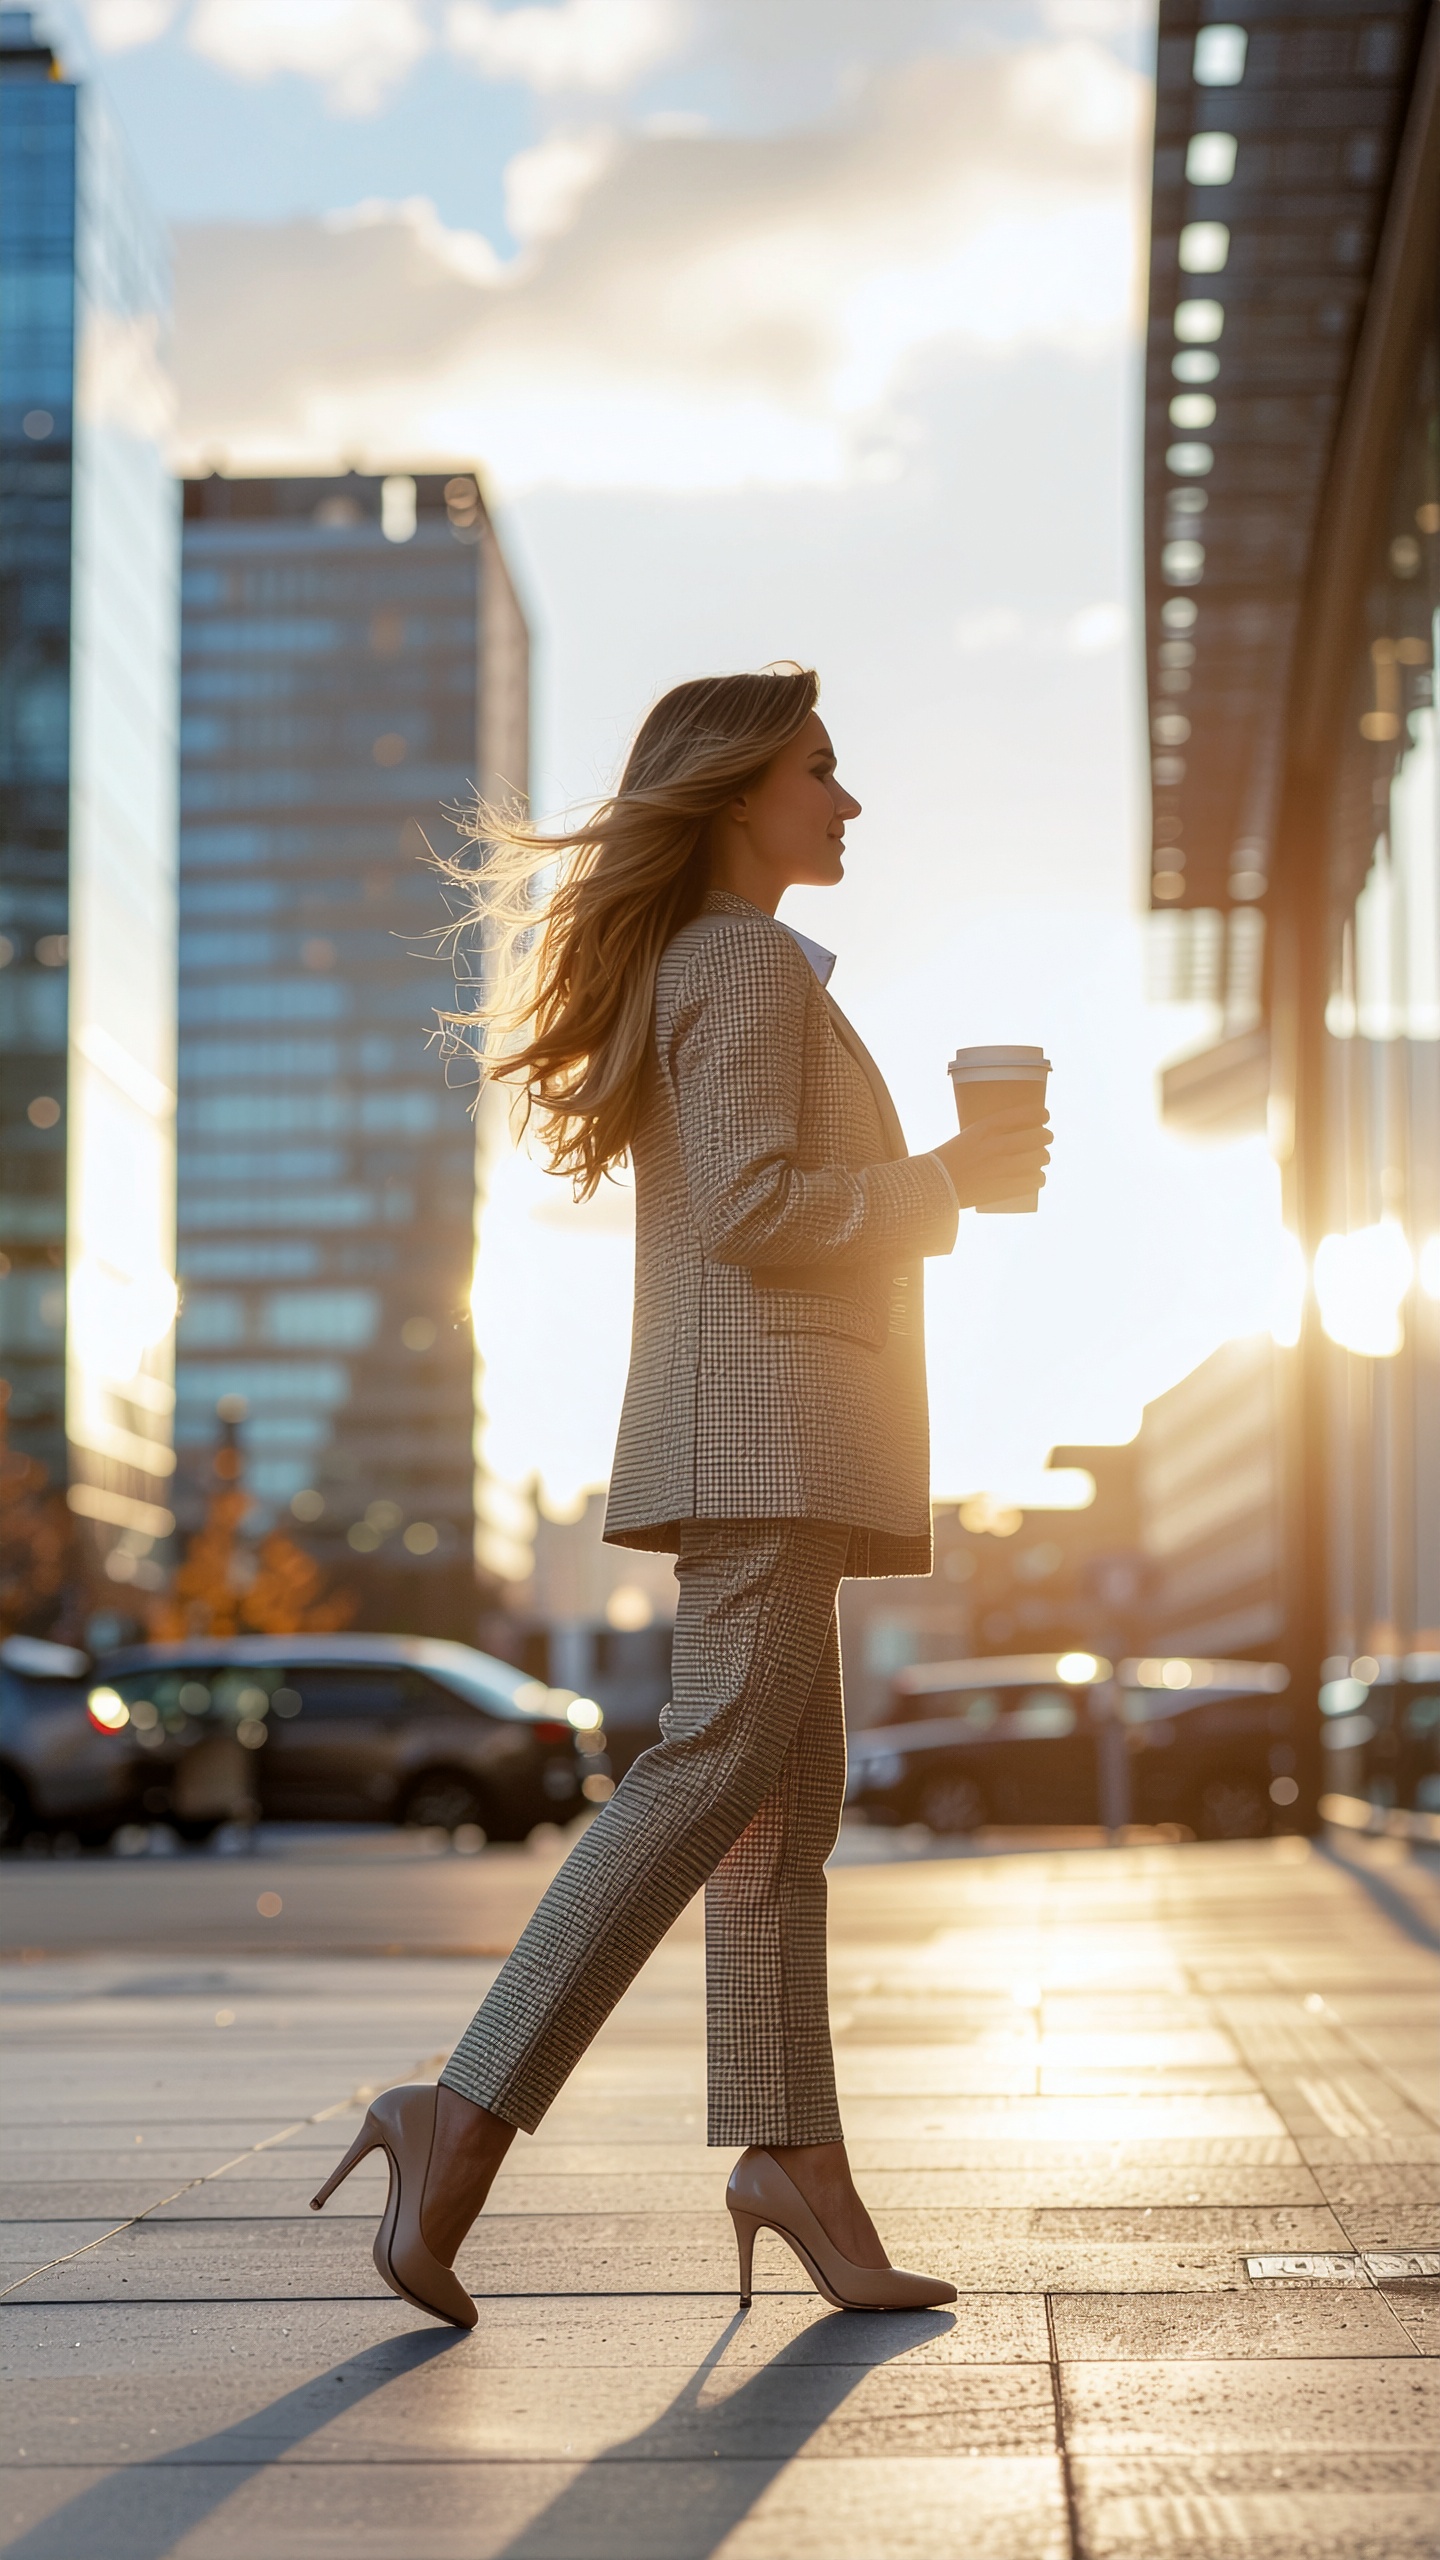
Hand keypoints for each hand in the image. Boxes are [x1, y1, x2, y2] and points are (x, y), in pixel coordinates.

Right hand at [929, 1103, 1051, 1210]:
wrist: (934, 1185)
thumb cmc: (951, 1158)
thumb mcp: (970, 1135)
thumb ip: (993, 1133)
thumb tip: (1019, 1133)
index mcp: (987, 1127)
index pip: (1027, 1114)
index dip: (1041, 1114)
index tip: (1044, 1117)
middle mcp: (997, 1145)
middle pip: (1039, 1137)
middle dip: (1046, 1137)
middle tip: (1045, 1139)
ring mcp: (1002, 1167)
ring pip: (1040, 1158)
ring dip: (1044, 1158)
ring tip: (1041, 1160)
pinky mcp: (1004, 1187)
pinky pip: (1035, 1180)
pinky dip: (1039, 1178)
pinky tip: (1037, 1177)